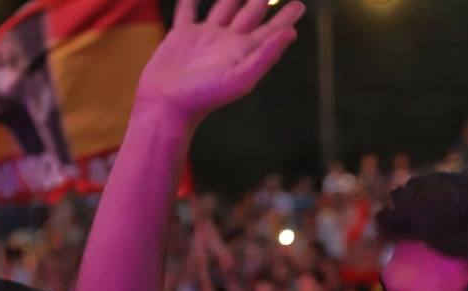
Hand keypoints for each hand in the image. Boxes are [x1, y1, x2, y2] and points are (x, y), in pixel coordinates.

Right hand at [135, 0, 305, 127]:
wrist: (167, 104)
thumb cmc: (205, 96)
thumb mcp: (241, 77)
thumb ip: (266, 55)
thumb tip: (291, 32)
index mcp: (244, 52)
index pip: (271, 30)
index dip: (286, 17)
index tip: (300, 5)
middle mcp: (228, 42)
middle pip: (251, 15)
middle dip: (263, 1)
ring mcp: (205, 37)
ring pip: (223, 8)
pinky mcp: (182, 35)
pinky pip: (188, 10)